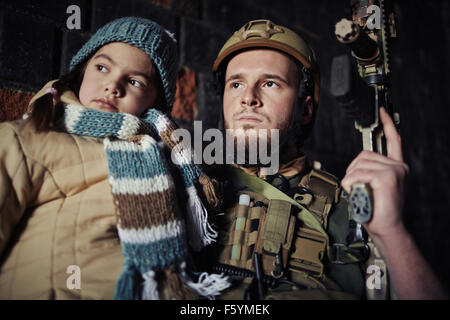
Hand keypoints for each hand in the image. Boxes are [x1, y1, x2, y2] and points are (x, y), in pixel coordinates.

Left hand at [341, 108, 409, 238]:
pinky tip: (360, 193)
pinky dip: (352, 184)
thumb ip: (369, 172)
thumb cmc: (377, 210)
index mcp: (395, 167)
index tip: (382, 111)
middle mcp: (397, 166)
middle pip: (363, 156)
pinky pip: (358, 174)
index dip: (387, 124)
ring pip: (359, 165)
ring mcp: (394, 170)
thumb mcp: (372, 186)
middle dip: (353, 171)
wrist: (386, 228)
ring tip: (361, 193)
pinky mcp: (387, 177)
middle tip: (359, 188)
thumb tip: (357, 167)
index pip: (393, 140)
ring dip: (352, 180)